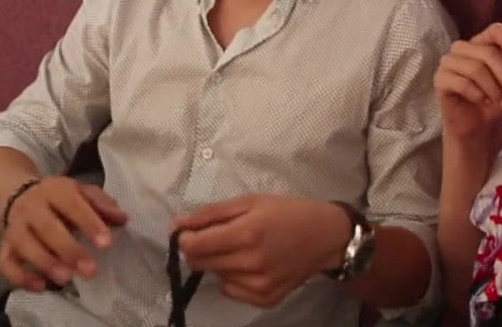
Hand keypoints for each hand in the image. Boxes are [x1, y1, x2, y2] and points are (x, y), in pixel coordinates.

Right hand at [0, 176, 128, 291]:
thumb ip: (102, 204)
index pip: (72, 204)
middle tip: (90, 270)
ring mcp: (15, 227)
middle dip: (69, 250)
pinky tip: (41, 287)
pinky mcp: (4, 246)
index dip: (89, 223)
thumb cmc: (59, 199)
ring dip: (45, 263)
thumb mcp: (81, 193)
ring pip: (24, 245)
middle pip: (47, 228)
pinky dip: (20, 277)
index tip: (106, 243)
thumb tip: (123, 218)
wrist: (18, 195)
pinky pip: (5, 263)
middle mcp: (31, 207)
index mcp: (54, 190)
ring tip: (66, 278)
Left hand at [175, 196, 350, 307]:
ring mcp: (259, 285)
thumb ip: (211, 213)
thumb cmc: (286, 212)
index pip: (195, 246)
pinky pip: (231, 291)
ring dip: (219, 263)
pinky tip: (251, 264)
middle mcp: (251, 263)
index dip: (185, 238)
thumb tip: (177, 224)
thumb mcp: (249, 202)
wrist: (324, 237)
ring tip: (241, 248)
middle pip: (200, 263)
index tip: (189, 231)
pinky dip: (233, 278)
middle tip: (218, 237)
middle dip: (200, 249)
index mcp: (246, 233)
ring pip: (215, 277)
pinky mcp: (265, 299)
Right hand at [434, 23, 501, 141]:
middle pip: (488, 52)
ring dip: (494, 89)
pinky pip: (462, 83)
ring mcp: (448, 62)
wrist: (475, 125)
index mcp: (480, 43)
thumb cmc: (493, 99)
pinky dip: (478, 95)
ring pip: (475, 68)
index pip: (495, 30)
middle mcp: (462, 48)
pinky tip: (484, 103)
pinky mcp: (439, 79)